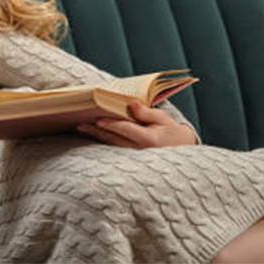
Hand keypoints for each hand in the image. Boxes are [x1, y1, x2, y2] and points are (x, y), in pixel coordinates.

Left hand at [76, 100, 197, 147]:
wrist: (182, 151)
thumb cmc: (172, 133)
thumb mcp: (163, 119)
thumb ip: (146, 112)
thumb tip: (131, 103)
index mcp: (149, 140)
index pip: (126, 130)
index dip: (111, 125)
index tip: (97, 120)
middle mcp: (140, 150)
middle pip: (114, 139)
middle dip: (97, 131)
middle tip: (81, 124)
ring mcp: (135, 157)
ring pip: (112, 145)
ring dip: (96, 137)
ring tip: (81, 128)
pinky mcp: (132, 159)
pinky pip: (115, 149)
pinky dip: (103, 141)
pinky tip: (92, 135)